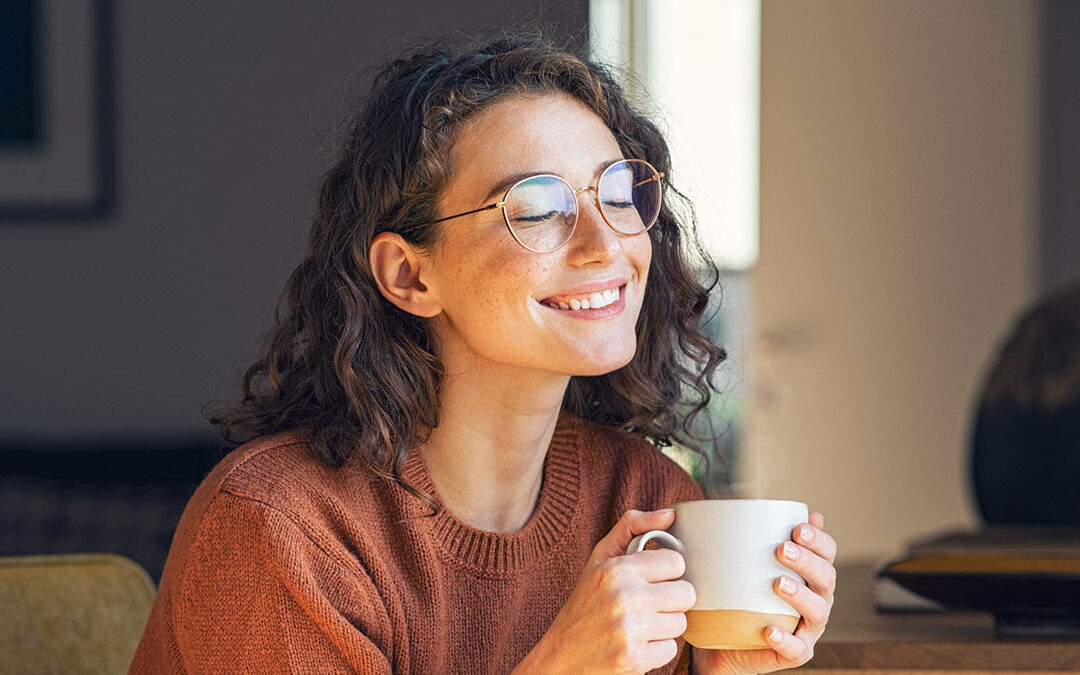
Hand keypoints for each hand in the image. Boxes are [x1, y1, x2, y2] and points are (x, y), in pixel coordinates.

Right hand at [514, 509, 695, 674]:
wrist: (561, 655)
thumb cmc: (585, 603)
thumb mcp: (600, 559)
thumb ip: (632, 527)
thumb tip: (671, 514)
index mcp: (617, 570)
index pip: (676, 562)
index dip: (667, 572)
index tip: (653, 579)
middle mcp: (624, 598)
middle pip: (686, 593)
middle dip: (671, 600)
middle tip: (649, 604)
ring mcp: (629, 631)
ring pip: (680, 623)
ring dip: (664, 626)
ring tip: (641, 625)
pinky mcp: (634, 660)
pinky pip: (670, 649)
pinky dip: (657, 650)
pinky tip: (637, 644)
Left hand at [691, 511, 837, 674]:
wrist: (720, 642)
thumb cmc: (736, 595)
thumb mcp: (740, 563)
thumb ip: (749, 535)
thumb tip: (744, 500)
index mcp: (810, 574)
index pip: (826, 553)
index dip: (819, 540)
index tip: (797, 528)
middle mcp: (816, 599)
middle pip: (826, 578)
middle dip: (808, 561)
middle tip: (783, 549)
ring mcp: (807, 628)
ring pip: (818, 612)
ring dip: (801, 596)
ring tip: (778, 583)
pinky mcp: (794, 653)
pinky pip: (797, 650)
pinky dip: (786, 640)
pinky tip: (770, 630)